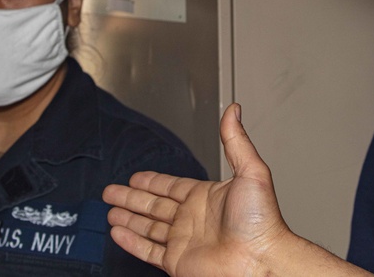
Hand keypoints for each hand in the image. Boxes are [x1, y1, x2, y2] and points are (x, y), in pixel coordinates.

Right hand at [104, 103, 292, 276]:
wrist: (260, 260)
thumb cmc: (262, 222)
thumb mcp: (251, 172)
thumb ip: (236, 141)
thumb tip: (233, 111)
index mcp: (206, 198)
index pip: (171, 186)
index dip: (153, 181)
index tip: (137, 177)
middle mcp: (193, 219)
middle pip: (154, 205)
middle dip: (132, 197)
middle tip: (112, 191)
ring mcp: (184, 241)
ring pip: (148, 227)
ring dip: (129, 218)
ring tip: (111, 211)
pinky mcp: (177, 261)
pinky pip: (148, 251)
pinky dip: (131, 242)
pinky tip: (119, 234)